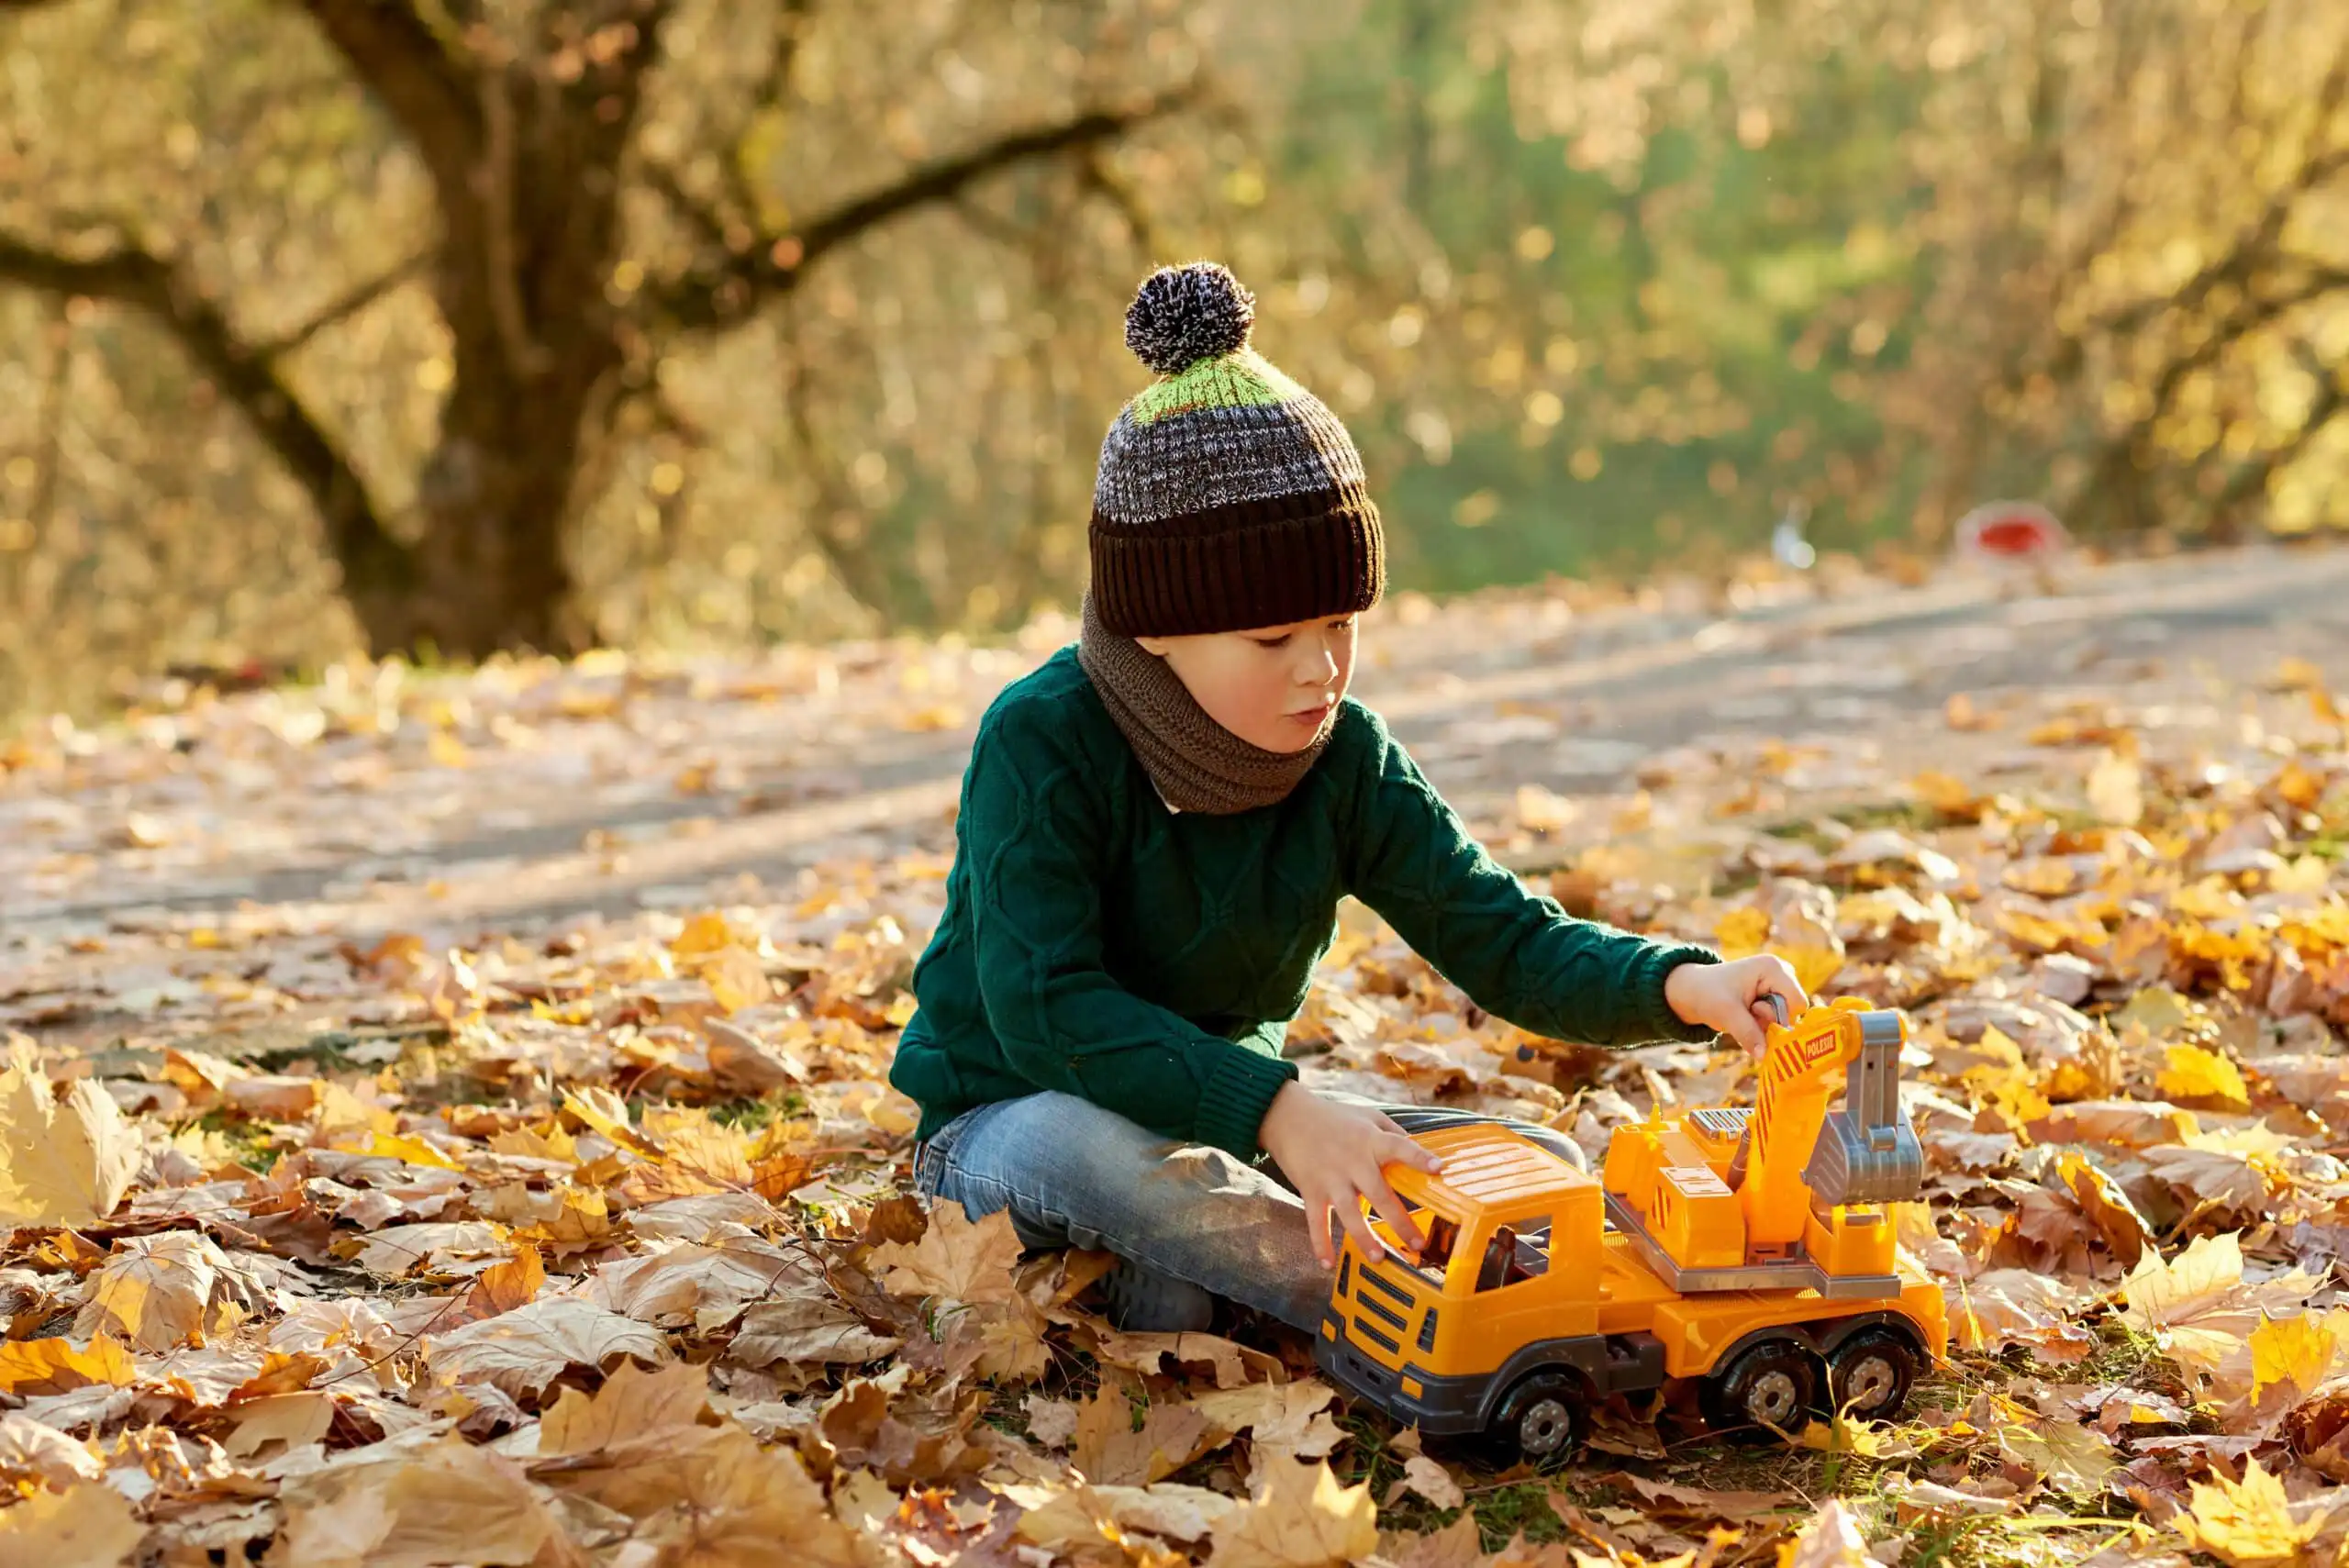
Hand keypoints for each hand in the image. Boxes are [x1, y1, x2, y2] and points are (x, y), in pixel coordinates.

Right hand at [1257, 1083, 1443, 1269]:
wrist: (1286, 1116)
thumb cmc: (1332, 1117)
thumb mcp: (1366, 1115)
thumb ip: (1392, 1132)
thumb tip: (1419, 1149)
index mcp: (1370, 1140)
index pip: (1399, 1147)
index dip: (1419, 1157)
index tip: (1439, 1168)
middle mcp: (1352, 1161)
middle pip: (1379, 1193)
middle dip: (1399, 1220)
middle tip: (1417, 1243)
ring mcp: (1330, 1178)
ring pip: (1350, 1214)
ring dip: (1364, 1238)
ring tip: (1379, 1258)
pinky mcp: (1310, 1191)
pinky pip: (1317, 1222)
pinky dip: (1320, 1244)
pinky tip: (1328, 1264)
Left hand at [1665, 955, 1807, 1058]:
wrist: (1693, 991)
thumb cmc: (1708, 994)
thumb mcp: (1726, 1014)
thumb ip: (1748, 1034)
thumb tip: (1764, 1056)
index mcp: (1774, 968)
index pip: (1797, 1003)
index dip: (1781, 1018)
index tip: (1755, 1014)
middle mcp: (1783, 974)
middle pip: (1793, 1012)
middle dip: (1770, 1022)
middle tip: (1747, 1013)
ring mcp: (1780, 986)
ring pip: (1786, 1020)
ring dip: (1765, 1026)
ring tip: (1744, 1013)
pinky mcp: (1775, 997)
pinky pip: (1779, 1022)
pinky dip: (1762, 1026)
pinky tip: (1747, 1017)